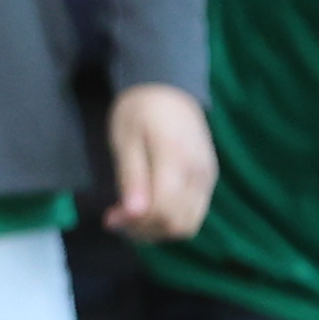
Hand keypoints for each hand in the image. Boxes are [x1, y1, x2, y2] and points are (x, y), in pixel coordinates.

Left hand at [106, 81, 215, 240]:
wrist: (168, 88)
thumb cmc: (140, 110)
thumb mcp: (125, 139)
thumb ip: (131, 177)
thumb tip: (133, 214)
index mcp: (175, 158)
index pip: (162, 210)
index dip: (135, 223)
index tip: (110, 218)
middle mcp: (199, 172)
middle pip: (178, 224)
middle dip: (145, 231)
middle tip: (117, 220)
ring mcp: (207, 177)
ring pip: (188, 224)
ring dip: (158, 229)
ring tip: (131, 217)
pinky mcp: (208, 179)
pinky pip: (193, 213)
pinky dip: (170, 219)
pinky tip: (148, 208)